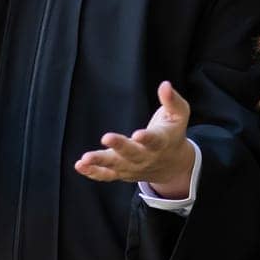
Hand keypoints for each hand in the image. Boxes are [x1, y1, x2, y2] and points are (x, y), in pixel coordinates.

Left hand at [74, 81, 193, 196]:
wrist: (173, 165)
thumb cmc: (173, 133)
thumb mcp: (179, 115)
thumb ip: (172, 100)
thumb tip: (165, 85)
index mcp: (161, 142)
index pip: (154, 140)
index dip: (147, 138)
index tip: (138, 134)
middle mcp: (146, 157)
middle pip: (132, 154)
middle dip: (119, 146)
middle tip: (106, 138)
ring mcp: (133, 167)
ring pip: (115, 166)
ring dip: (100, 162)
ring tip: (85, 159)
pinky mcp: (122, 172)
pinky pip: (107, 175)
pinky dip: (93, 172)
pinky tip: (80, 165)